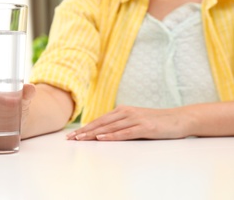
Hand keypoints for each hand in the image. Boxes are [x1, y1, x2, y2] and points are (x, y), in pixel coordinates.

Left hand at [66, 105, 188, 140]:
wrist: (179, 118)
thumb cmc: (155, 121)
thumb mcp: (135, 119)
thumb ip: (121, 123)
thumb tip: (103, 131)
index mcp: (122, 110)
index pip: (100, 120)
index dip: (85, 127)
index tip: (73, 135)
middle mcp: (126, 112)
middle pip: (101, 123)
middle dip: (84, 131)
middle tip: (71, 138)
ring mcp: (135, 119)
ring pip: (110, 127)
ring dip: (94, 134)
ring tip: (81, 139)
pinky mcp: (144, 127)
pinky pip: (125, 132)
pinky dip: (112, 136)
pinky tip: (102, 138)